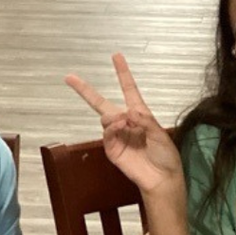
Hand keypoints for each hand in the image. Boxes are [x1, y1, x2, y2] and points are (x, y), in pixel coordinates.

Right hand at [65, 53, 182, 195]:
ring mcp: (117, 136)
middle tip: (69, 78)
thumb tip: (128, 111)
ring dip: (113, 117)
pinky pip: (107, 134)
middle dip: (85, 90)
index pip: (128, 89)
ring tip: (124, 122)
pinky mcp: (112, 150)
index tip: (116, 56)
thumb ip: (145, 121)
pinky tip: (121, 126)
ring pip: (105, 118)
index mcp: (140, 114)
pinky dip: (112, 128)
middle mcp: (126, 122)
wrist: (162, 178)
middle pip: (101, 103)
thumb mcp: (160, 134)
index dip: (122, 73)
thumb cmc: (166, 156)